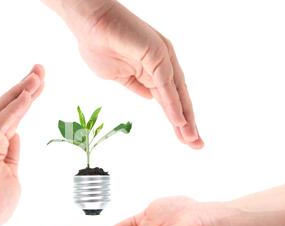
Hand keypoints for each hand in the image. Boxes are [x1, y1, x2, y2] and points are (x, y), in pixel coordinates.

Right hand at [0, 65, 44, 225]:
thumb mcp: (11, 174)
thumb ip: (11, 153)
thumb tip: (16, 135)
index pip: (10, 116)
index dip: (25, 99)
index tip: (40, 83)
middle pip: (5, 107)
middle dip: (24, 88)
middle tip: (40, 69)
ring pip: (1, 111)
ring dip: (21, 93)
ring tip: (38, 76)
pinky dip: (14, 110)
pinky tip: (27, 96)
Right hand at [44, 0, 202, 147]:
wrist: (87, 22)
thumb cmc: (98, 44)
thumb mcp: (118, 77)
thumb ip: (136, 86)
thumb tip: (150, 98)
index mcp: (153, 69)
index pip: (169, 99)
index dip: (176, 118)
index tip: (183, 137)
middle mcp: (162, 64)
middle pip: (178, 98)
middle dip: (187, 123)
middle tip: (196, 144)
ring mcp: (161, 58)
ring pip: (176, 94)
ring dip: (185, 118)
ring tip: (191, 139)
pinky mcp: (156, 54)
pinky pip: (166, 85)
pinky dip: (173, 104)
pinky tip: (179, 122)